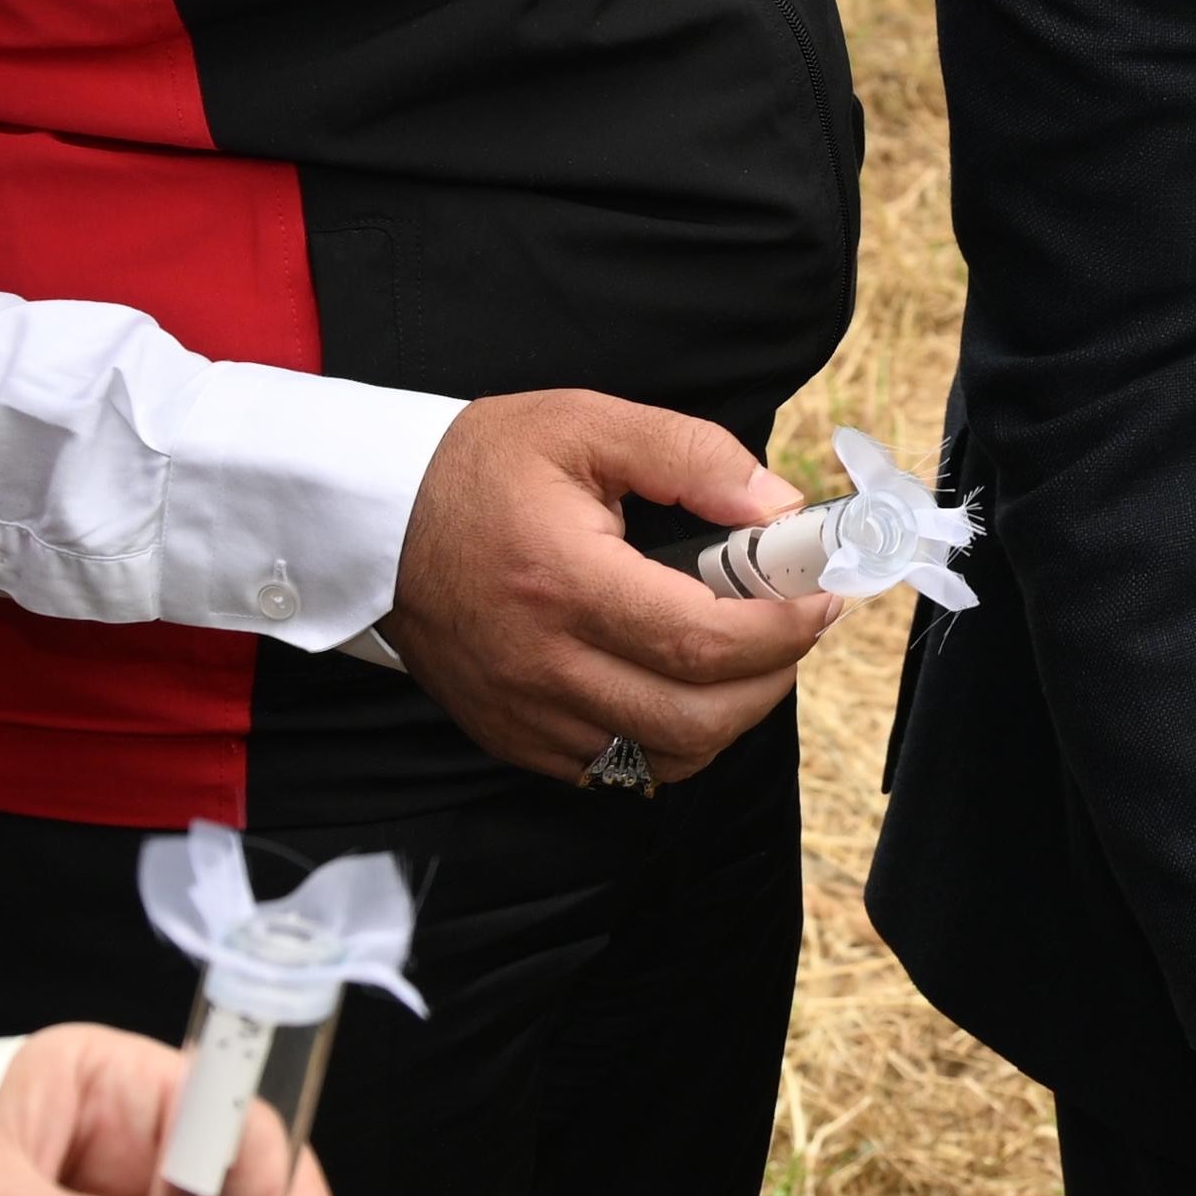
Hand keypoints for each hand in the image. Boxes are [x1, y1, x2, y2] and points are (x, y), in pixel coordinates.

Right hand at [383, 393, 838, 786]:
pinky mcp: (510, 736)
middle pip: (694, 718)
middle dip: (772, 677)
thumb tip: (779, 508)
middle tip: (794, 626)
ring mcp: (523, 712)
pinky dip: (667, 740)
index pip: (704, 642)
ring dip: (727, 716)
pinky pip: (614, 770)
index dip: (784, 630)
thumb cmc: (482, 466)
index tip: (821, 598)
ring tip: (744, 655)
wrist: (375, 518)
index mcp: (566, 583)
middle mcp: (542, 664)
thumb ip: (695, 457)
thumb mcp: (590, 425)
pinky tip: (680, 685)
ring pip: (662, 758)